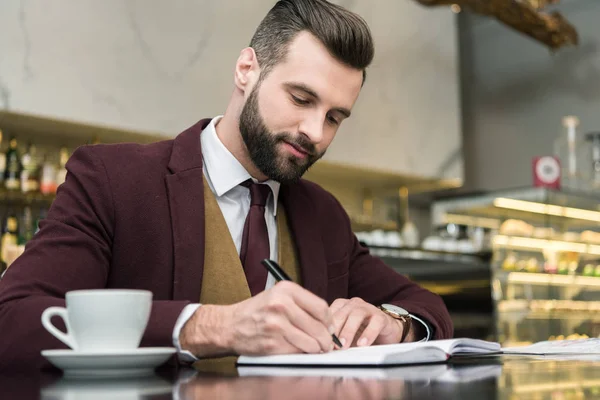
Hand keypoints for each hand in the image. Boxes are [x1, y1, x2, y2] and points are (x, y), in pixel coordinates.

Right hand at [179, 281, 335, 356]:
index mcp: (286, 290)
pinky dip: (301, 353)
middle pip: (319, 327)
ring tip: (314, 347)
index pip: (321, 307)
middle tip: (326, 342)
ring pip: (311, 342)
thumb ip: (302, 304)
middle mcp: (281, 305)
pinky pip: (297, 351)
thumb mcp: (278, 296)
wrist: (230, 325)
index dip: (329, 321)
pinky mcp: (272, 343)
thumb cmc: (257, 311)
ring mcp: (277, 325)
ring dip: (316, 348)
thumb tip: (328, 321)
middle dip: (326, 338)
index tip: (329, 327)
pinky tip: (296, 349)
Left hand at [330, 298, 409, 348]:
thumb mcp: (346, 335)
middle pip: (341, 313)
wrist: (386, 331)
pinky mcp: (381, 316)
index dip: (324, 327)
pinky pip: (375, 322)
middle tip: (331, 345)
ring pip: (356, 315)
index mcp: (341, 306)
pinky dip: (368, 333)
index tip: (320, 341)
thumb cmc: (362, 332)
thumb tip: (322, 349)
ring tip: (344, 345)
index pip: (329, 313)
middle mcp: (353, 304)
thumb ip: (335, 338)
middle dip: (334, 330)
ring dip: (348, 331)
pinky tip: (363, 344)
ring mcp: (368, 308)